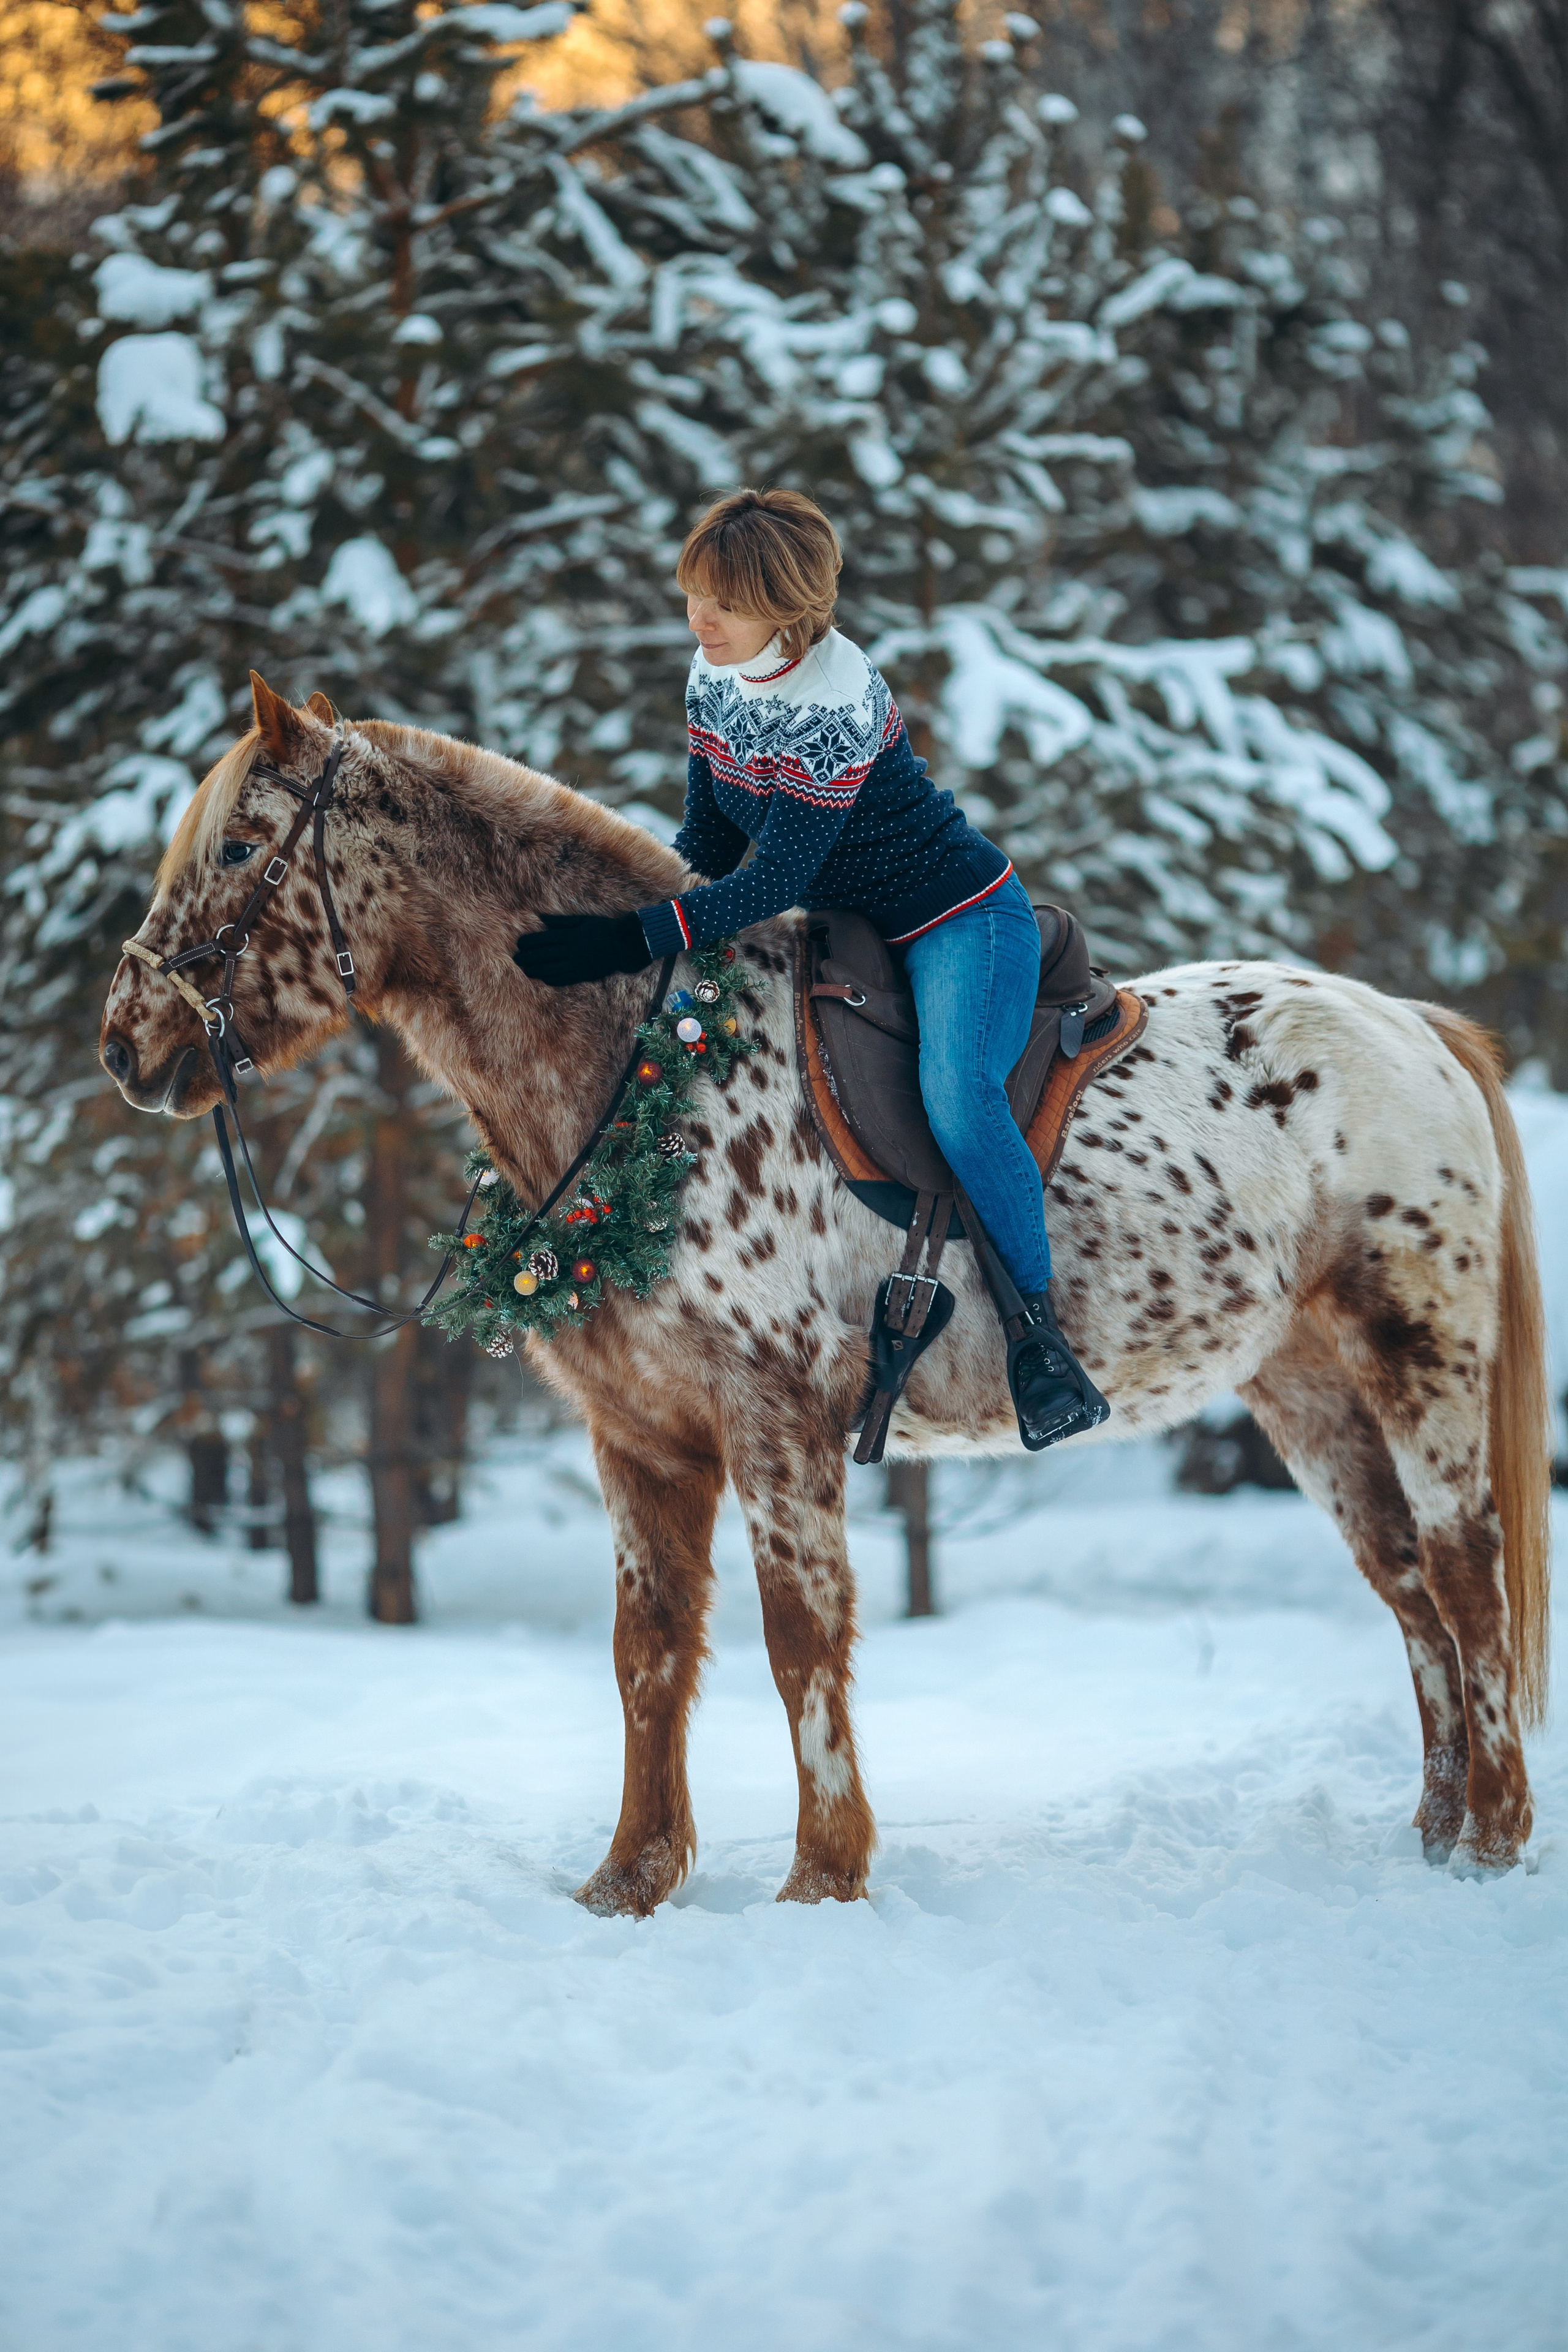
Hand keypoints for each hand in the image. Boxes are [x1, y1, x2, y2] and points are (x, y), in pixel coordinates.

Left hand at [512, 911, 652, 987]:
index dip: (529, 942)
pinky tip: (544, 978)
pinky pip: (565, 979)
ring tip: (526, 970)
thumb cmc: (603, 928)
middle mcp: (571, 951)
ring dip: (536, 970)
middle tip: (516, 959)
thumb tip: (541, 918)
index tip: (519, 944)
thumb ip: (561, 921)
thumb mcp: (582, 920)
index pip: (543, 939)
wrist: (624, 943)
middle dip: (528, 957)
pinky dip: (553, 979)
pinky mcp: (585, 974)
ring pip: (551, 969)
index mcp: (569, 935)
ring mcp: (578, 964)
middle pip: (544, 955)